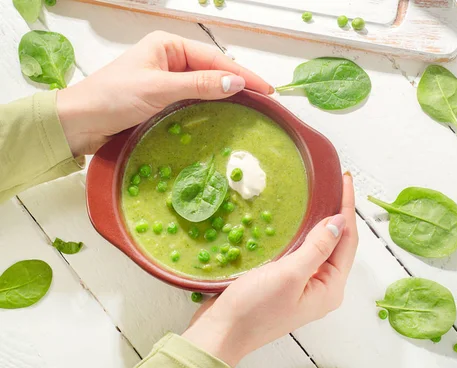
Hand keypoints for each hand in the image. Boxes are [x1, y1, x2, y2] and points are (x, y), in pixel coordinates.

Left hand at [56, 31, 271, 156]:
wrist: (80, 122)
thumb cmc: (112, 98)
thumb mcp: (159, 88)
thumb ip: (198, 84)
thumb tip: (236, 81)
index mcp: (168, 46)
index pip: (214, 58)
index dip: (242, 74)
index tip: (266, 89)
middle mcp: (169, 59)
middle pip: (212, 69)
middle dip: (238, 82)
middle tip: (265, 99)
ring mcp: (166, 79)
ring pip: (204, 84)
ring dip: (225, 94)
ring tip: (251, 107)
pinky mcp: (161, 98)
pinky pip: (193, 98)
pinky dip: (210, 105)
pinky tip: (223, 114)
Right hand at [182, 173, 357, 366]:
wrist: (221, 333)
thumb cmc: (254, 308)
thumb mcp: (289, 274)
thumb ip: (318, 247)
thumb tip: (339, 222)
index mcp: (330, 288)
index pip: (348, 241)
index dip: (347, 209)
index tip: (346, 180)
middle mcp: (322, 289)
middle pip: (339, 245)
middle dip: (339, 214)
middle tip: (337, 184)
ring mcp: (304, 288)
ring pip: (321, 248)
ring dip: (323, 224)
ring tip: (324, 197)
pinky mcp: (287, 285)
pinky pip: (304, 254)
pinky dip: (305, 236)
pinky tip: (300, 222)